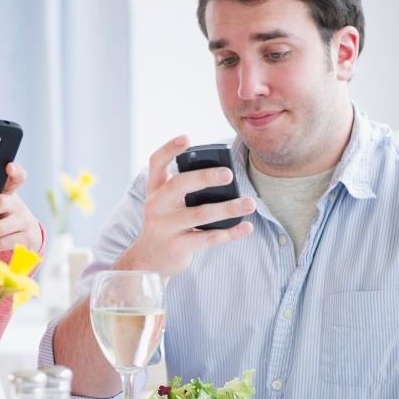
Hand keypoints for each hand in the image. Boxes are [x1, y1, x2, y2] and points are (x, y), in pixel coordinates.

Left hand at [0, 162, 40, 253]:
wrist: (28, 237)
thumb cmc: (2, 218)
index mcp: (11, 193)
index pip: (18, 177)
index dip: (16, 171)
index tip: (9, 166)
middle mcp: (19, 205)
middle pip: (0, 202)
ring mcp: (24, 222)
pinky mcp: (24, 239)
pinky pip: (1, 244)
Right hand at [116, 135, 254, 278]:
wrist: (149, 260)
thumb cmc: (165, 224)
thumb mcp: (165, 203)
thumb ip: (183, 189)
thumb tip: (223, 177)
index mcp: (154, 190)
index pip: (156, 163)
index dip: (169, 149)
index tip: (187, 137)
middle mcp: (156, 206)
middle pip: (179, 185)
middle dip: (205, 177)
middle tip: (228, 174)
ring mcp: (165, 228)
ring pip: (200, 214)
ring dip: (228, 208)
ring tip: (250, 203)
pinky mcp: (178, 246)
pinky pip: (209, 238)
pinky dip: (230, 233)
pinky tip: (246, 227)